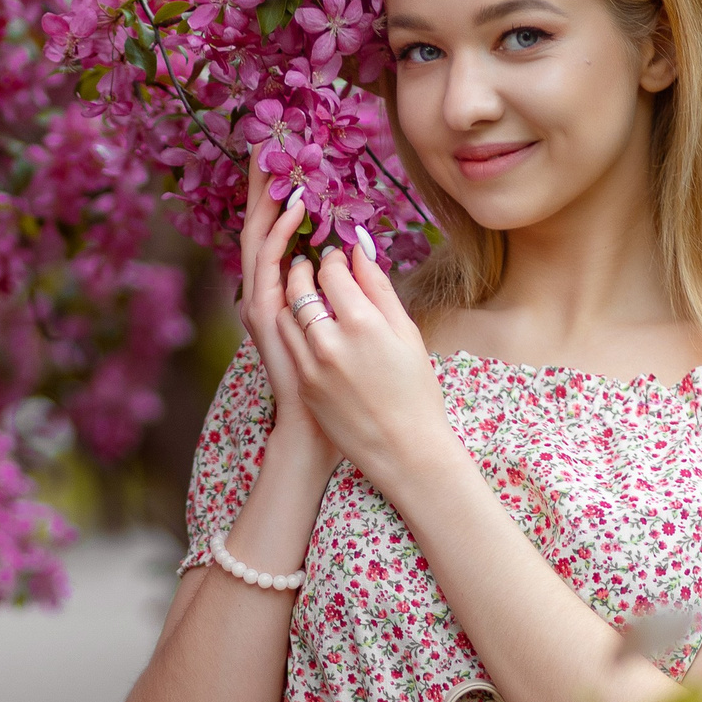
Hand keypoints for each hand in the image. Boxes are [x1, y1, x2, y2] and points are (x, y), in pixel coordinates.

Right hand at [236, 156, 336, 473]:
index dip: (280, 193)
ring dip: (266, 198)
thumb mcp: (350, 326)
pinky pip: (269, 264)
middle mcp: (267, 293)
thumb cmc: (338, 384)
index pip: (280, 231)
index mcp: (285, 292)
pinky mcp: (263, 316)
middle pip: (262, 225)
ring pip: (259, 237)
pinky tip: (295, 207)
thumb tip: (359, 249)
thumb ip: (350, 287)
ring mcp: (261, 304)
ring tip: (274, 160)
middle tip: (265, 140)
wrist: (315, 428)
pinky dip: (280, 233)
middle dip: (262, 184)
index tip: (289, 156)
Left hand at [271, 227, 457, 494]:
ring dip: (293, 297)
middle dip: (303, 270)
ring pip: (286, 313)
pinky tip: (309, 326)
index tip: (337, 257)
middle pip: (300, 287)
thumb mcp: (407, 334)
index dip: (332, 258)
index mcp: (363, 323)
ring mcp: (311, 365)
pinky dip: (293, 327)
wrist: (404, 449)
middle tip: (312, 266)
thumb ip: (380, 289)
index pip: (331, 271)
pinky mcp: (303, 384)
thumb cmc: (416, 391)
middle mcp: (330, 341)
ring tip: (308, 294)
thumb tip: (360, 252)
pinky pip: (288, 343)